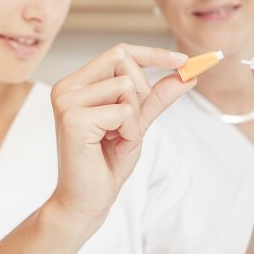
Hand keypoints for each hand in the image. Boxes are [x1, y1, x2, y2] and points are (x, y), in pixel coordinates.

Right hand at [49, 44, 193, 223]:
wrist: (84, 201)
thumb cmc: (106, 163)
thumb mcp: (137, 123)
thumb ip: (157, 97)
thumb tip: (187, 73)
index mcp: (76, 84)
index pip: (118, 52)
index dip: (152, 54)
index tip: (183, 60)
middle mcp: (66, 88)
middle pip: (122, 60)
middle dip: (141, 92)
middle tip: (128, 126)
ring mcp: (67, 102)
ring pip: (126, 87)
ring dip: (134, 118)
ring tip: (117, 140)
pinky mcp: (74, 119)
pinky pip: (124, 112)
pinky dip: (130, 133)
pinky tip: (114, 148)